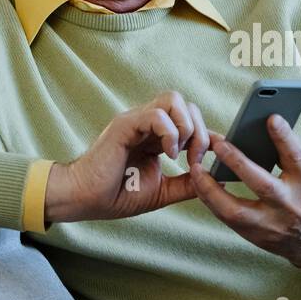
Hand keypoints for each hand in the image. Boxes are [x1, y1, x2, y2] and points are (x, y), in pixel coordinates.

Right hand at [46, 91, 208, 223]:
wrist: (85, 199)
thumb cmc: (117, 195)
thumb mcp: (163, 191)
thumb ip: (187, 184)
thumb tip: (215, 180)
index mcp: (156, 136)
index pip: (190, 120)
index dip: (208, 135)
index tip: (214, 157)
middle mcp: (147, 124)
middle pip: (186, 105)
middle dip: (200, 132)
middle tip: (194, 160)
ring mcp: (136, 121)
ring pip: (173, 99)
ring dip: (186, 126)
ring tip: (179, 153)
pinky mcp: (124, 125)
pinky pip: (156, 114)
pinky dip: (169, 133)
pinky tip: (167, 155)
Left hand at [190, 114, 300, 267]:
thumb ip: (296, 154)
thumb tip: (265, 135)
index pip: (297, 159)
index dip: (284, 138)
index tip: (271, 118)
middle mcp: (292, 206)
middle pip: (263, 185)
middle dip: (238, 163)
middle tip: (218, 144)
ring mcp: (274, 225)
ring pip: (236, 210)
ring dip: (211, 189)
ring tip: (195, 169)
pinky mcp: (259, 237)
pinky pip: (228, 220)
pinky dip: (212, 202)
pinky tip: (201, 186)